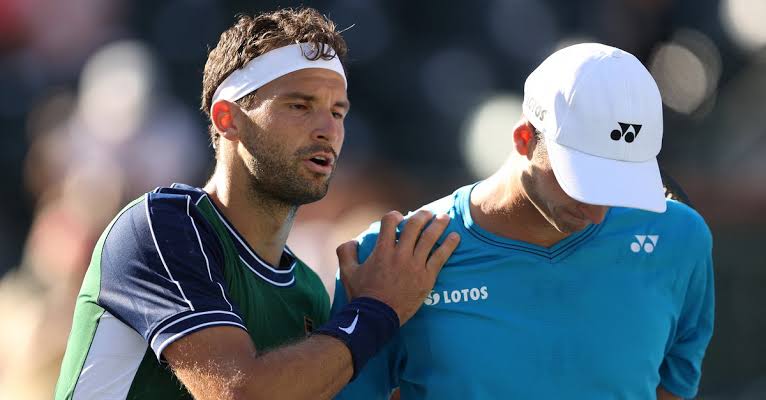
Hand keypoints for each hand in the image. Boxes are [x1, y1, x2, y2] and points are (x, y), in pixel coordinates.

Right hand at [337, 210, 459, 324]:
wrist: (377, 318)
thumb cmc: (362, 295)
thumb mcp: (347, 272)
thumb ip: (346, 252)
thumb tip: (352, 240)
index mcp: (382, 250)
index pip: (390, 221)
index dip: (394, 216)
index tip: (398, 219)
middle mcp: (400, 254)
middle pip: (414, 226)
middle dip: (422, 215)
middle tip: (428, 213)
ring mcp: (415, 266)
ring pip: (430, 238)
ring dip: (439, 225)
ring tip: (445, 218)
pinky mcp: (427, 278)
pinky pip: (441, 257)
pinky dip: (449, 245)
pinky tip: (455, 237)